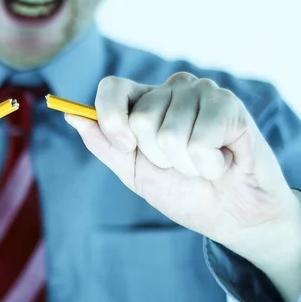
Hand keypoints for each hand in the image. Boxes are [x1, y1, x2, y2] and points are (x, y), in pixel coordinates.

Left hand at [66, 73, 300, 262]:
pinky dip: (208, 163)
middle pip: (141, 118)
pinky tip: (222, 161)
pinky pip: (201, 138)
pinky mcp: (230, 105)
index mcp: (144, 102)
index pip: (111, 87)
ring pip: (170, 132)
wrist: (230, 215)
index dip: (112, 119)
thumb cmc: (182, 191)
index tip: (126, 146)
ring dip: (186, 164)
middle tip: (180, 163)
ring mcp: (201, 93)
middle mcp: (171, 90)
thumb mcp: (132, 170)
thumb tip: (70, 115)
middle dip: (157, 156)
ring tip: (202, 164)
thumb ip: (103, 143)